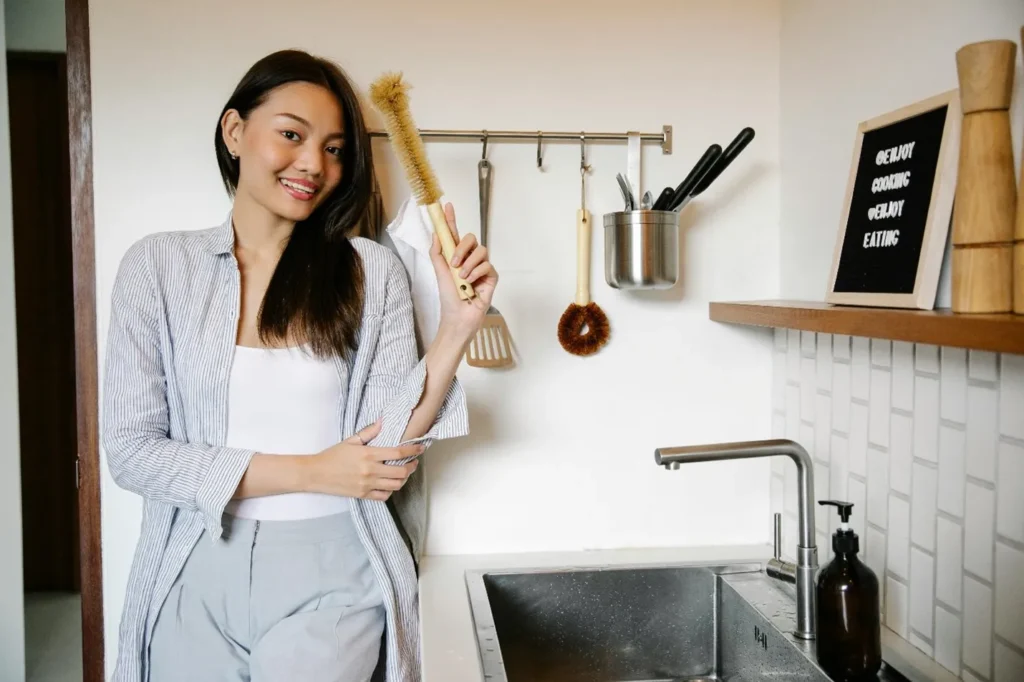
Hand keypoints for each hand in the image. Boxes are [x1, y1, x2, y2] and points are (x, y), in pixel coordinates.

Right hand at [306, 420, 423, 501]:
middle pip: (401, 472)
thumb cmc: (332, 455)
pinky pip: (384, 496)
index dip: (412, 451)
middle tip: (413, 462)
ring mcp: (367, 485)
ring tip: (404, 472)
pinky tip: (390, 484)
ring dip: (403, 479)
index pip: (397, 453)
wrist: (316, 474)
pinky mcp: (363, 495)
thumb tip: (383, 421)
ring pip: (395, 485)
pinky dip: (390, 491)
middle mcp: (370, 471)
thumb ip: (369, 432)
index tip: (420, 448)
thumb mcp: (350, 440)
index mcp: (368, 454)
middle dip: (411, 467)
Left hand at [429, 202, 498, 337]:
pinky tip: (470, 283)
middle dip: (462, 248)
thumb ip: (437, 253)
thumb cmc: (448, 298)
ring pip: (481, 251)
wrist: (458, 317)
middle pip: (471, 239)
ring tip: (462, 277)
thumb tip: (436, 233)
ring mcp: (482, 268)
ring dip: (468, 263)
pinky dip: (476, 272)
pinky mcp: (491, 277)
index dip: (451, 219)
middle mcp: (470, 259)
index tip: (447, 205)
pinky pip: (487, 265)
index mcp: (456, 257)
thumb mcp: (439, 273)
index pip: (455, 234)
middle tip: (453, 262)